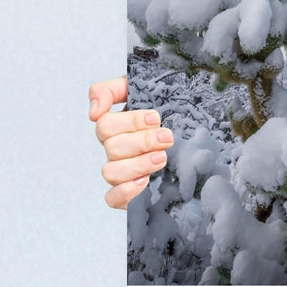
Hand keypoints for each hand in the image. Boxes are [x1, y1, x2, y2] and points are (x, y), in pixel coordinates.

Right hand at [89, 76, 173, 209]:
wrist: (193, 132)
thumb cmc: (165, 106)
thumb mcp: (140, 88)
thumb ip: (110, 90)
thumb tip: (93, 112)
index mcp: (115, 126)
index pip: (105, 125)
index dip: (130, 122)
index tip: (156, 118)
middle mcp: (115, 149)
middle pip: (112, 149)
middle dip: (142, 141)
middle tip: (167, 138)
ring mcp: (121, 171)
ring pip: (111, 173)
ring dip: (138, 164)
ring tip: (162, 157)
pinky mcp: (128, 193)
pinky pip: (112, 199)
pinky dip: (125, 191)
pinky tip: (145, 181)